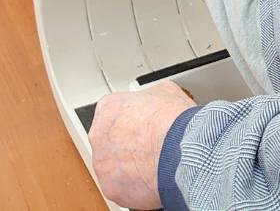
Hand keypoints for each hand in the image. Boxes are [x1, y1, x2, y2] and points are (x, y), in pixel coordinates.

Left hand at [89, 80, 195, 208]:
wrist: (180, 151)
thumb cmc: (174, 121)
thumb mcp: (167, 91)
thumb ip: (151, 96)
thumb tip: (156, 100)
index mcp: (109, 108)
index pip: (114, 112)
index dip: (133, 119)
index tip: (143, 124)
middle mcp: (99, 135)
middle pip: (111, 140)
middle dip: (128, 143)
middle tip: (150, 144)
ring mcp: (102, 163)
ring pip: (114, 165)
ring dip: (130, 165)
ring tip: (155, 162)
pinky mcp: (110, 188)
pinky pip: (122, 186)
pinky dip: (136, 184)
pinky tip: (153, 177)